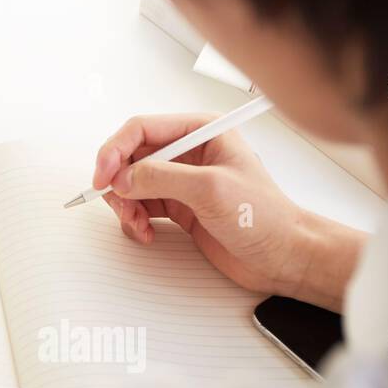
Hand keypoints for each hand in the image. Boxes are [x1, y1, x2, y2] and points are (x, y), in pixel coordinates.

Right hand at [94, 113, 364, 309]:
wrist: (284, 258)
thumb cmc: (265, 218)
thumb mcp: (210, 189)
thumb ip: (161, 177)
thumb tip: (122, 176)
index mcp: (201, 132)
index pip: (142, 129)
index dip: (116, 150)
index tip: (103, 176)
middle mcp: (189, 152)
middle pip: (130, 156)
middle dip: (118, 181)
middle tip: (117, 203)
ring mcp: (182, 181)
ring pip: (131, 183)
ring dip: (125, 204)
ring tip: (137, 223)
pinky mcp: (178, 206)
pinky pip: (140, 205)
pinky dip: (134, 219)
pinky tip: (146, 231)